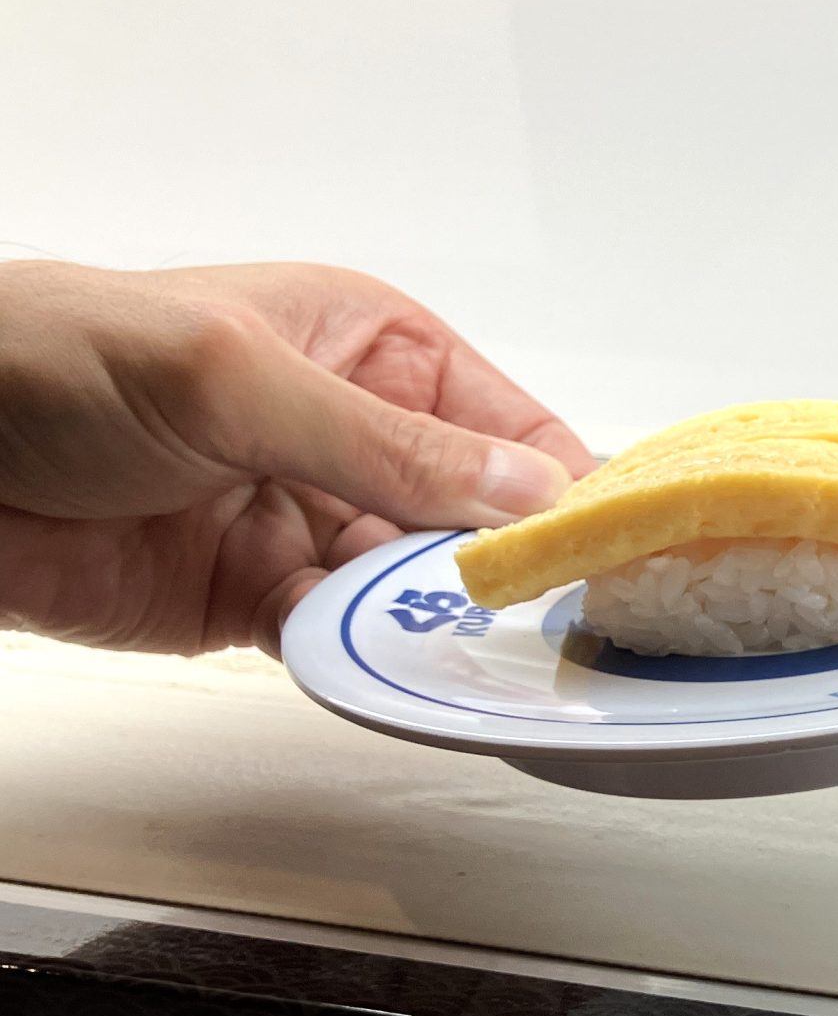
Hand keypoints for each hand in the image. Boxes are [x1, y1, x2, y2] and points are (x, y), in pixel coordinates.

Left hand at [0, 260, 592, 656]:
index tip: (603, 550)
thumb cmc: (55, 360)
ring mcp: (307, 520)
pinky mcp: (256, 598)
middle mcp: (355, 435)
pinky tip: (382, 667)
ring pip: (415, 588)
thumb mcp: (236, 380)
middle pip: (477, 519)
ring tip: (465, 651)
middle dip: (507, 567)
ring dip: (436, 620)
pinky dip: (364, 657)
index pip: (509, 426)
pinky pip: (341, 636)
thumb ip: (385, 443)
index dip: (562, 486)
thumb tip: (524, 491)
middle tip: (541, 619)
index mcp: (373, 348)